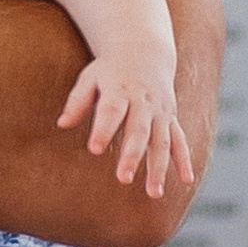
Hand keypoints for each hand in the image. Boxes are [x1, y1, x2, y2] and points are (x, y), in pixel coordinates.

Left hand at [58, 62, 197, 200]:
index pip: (112, 111)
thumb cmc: (110, 71)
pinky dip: (184, 160)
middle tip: (123, 179)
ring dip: (159, 167)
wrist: (144, 53)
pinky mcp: (170, 119)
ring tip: (154, 193)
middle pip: (139, 131)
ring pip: (162, 141)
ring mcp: (160, 112)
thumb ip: (77, 101)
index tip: (94, 149)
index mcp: (120, 90)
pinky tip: (186, 180)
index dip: (104, 129)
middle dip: (133, 155)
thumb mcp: (90, 78)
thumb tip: (62, 124)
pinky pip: (180, 140)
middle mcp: (144, 102)